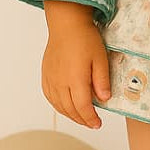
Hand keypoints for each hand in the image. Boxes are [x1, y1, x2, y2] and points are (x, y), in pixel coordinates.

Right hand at [42, 0, 111, 129]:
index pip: (83, 107)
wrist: (66, 25)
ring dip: (70, 115)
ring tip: (81, 117)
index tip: (97, 124)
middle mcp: (60, 82)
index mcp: (75, 79)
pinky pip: (50, 97)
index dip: (90, 119)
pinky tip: (66, 106)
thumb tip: (104, 99)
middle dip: (82, 119)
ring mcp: (51, 79)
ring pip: (58, 106)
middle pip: (70, 109)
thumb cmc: (85, 38)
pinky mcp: (46, 75)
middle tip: (92, 123)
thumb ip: (102, 81)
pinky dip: (58, 106)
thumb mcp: (101, 58)